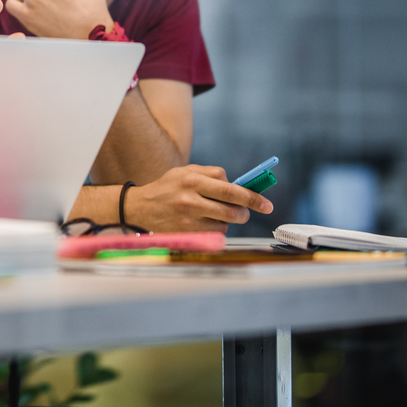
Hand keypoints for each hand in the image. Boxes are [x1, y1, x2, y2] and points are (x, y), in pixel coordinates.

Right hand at [120, 164, 273, 232]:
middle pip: (232, 211)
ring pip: (224, 224)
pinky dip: (214, 229)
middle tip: (244, 212)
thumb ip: (212, 174)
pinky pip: (213, 234)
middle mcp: (190, 201)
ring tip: (210, 213)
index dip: (252, 198)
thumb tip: (238, 184)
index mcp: (192, 181)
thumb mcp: (185, 171)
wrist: (139, 207)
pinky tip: (201, 222)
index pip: (230, 190)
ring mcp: (188, 220)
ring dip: (225, 220)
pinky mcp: (187, 235)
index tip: (267, 204)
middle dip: (244, 213)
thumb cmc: (167, 188)